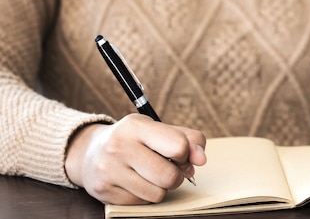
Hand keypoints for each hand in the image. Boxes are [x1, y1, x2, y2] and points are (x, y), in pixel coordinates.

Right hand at [65, 113, 206, 203]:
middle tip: (168, 168)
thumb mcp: (159, 130)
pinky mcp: (104, 191)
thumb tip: (201, 159)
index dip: (186, 154)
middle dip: (176, 175)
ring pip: (158, 194)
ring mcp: (109, 170)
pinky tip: (136, 182)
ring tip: (150, 175)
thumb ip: (188, 139)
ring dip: (161, 187)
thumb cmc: (134, 140)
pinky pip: (142, 202)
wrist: (89, 152)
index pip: (178, 146)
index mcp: (136, 126)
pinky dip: (145, 195)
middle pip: (169, 176)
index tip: (180, 154)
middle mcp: (119, 146)